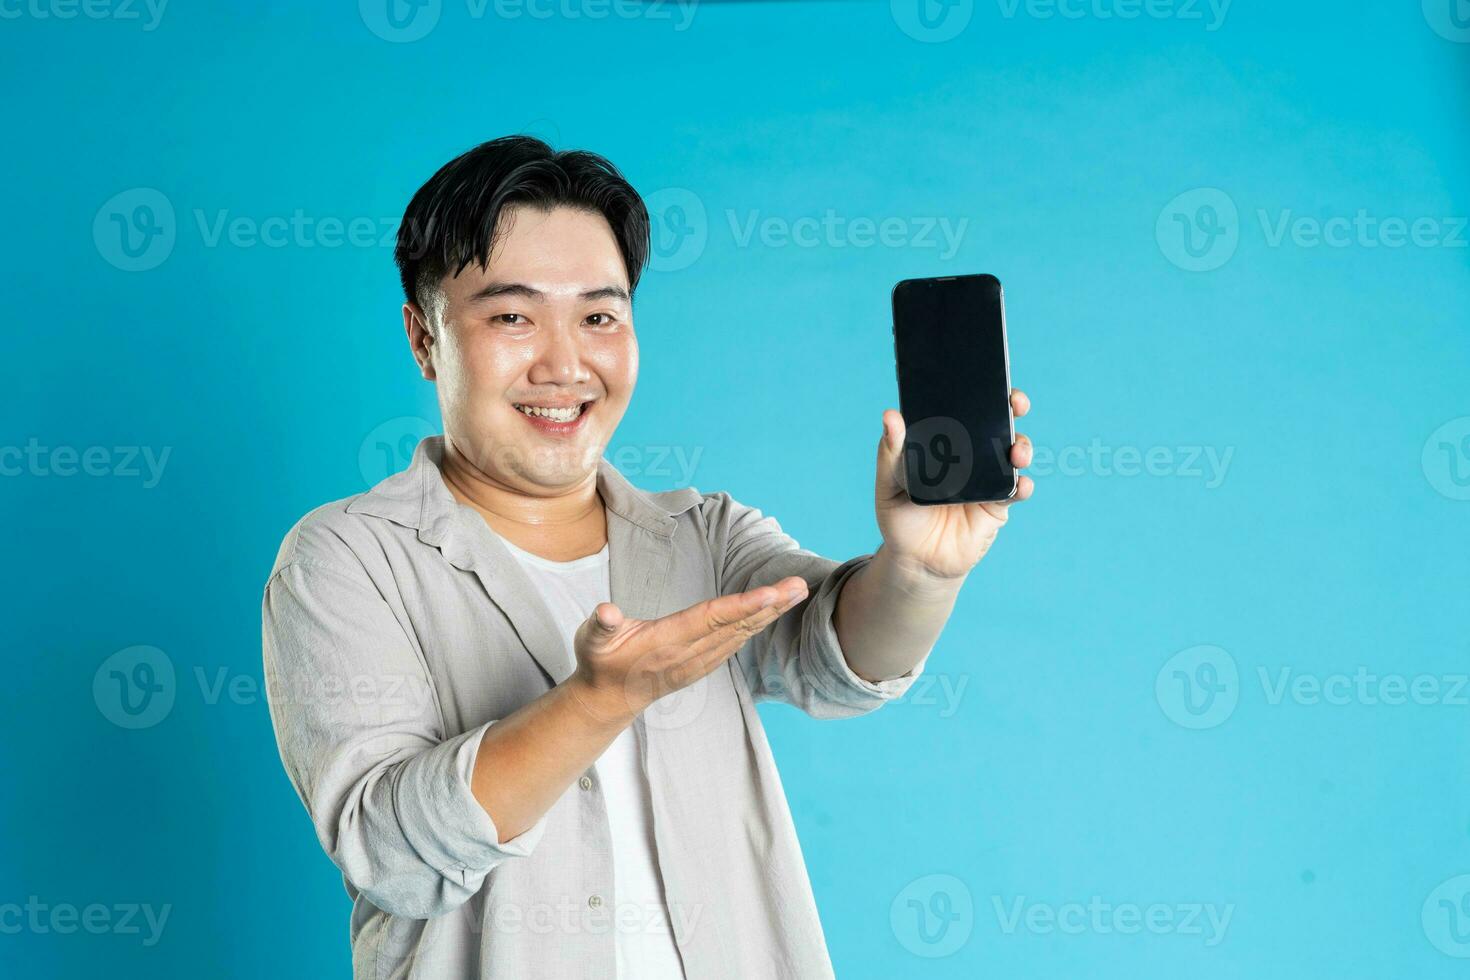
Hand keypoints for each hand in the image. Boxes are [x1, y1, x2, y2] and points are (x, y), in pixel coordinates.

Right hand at [567, 577, 810, 722]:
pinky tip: (771, 612)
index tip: (771, 592)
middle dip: (771, 605)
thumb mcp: (591, 641)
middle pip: (737, 625)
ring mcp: (698, 662)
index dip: (743, 605)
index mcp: (666, 641)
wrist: (608, 700)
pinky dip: (757, 625)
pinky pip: (736, 643)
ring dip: (770, 613)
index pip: (711, 619)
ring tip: (795, 592)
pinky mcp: (702, 665)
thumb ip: (600, 624)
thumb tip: (607, 611)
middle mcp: (689, 653)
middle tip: (800, 585)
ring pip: (742, 634)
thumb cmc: (600, 662)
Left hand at [875, 388, 1034, 582]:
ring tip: (1016, 453)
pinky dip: (1022, 485)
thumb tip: (889, 416)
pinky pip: (1017, 489)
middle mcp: (970, 454)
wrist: (917, 560)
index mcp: (944, 442)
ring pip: (1013, 452)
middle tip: (1015, 403)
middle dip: (1011, 407)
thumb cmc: (900, 517)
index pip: (964, 408)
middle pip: (997, 422)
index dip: (978, 390)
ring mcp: (987, 477)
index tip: (986, 378)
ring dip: (1022, 446)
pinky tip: (1019, 485)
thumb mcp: (889, 484)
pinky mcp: (998, 504)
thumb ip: (891, 453)